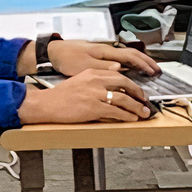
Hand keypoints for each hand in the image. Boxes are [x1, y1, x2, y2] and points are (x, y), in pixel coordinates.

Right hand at [18, 69, 151, 123]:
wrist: (47, 104)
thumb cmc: (61, 96)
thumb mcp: (80, 81)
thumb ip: (96, 82)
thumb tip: (113, 91)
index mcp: (92, 73)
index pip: (118, 75)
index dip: (131, 84)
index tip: (138, 91)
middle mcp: (95, 81)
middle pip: (124, 84)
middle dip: (138, 93)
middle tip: (145, 101)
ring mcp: (94, 94)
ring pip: (122, 99)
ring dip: (136, 107)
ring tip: (143, 112)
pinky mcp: (92, 107)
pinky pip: (115, 111)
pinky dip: (126, 115)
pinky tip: (131, 118)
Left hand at [46, 40, 159, 76]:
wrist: (53, 52)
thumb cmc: (67, 58)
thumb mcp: (84, 66)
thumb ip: (103, 67)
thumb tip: (120, 67)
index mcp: (105, 52)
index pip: (130, 56)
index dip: (143, 63)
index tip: (153, 71)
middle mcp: (106, 50)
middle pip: (132, 53)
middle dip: (146, 61)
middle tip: (157, 70)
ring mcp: (103, 52)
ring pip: (127, 55)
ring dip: (139, 61)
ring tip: (148, 69)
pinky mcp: (98, 56)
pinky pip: (120, 58)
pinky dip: (129, 62)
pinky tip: (130, 68)